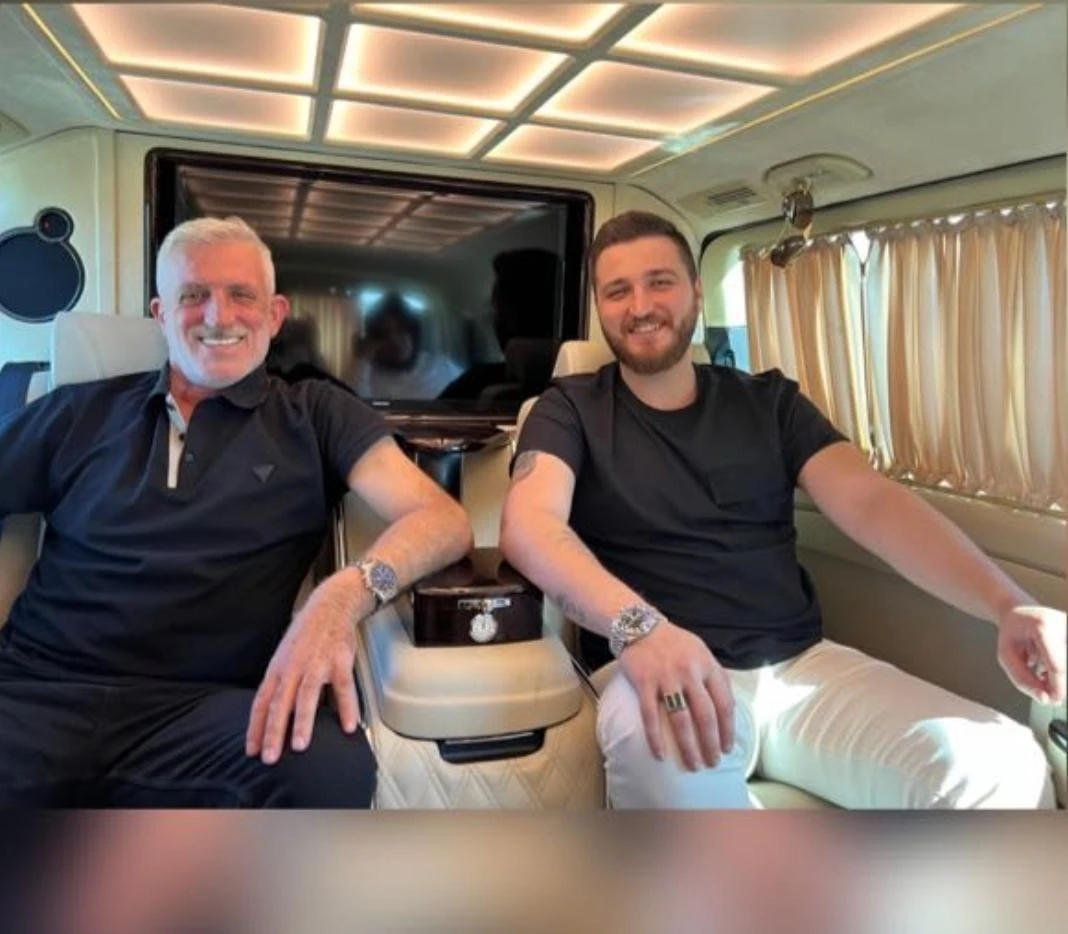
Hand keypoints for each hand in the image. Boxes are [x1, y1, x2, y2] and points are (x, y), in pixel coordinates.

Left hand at [245, 580, 361, 764]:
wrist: (330, 605)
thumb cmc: (306, 634)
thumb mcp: (285, 656)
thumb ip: (280, 684)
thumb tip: (274, 714)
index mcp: (277, 669)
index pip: (261, 702)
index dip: (255, 727)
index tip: (251, 751)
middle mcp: (293, 668)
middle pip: (280, 703)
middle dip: (273, 732)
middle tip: (269, 757)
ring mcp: (317, 664)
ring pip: (307, 697)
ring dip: (303, 722)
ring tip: (300, 746)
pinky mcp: (340, 661)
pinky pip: (344, 689)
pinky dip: (347, 708)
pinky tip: (348, 727)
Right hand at [618, 621, 734, 770]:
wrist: (639, 625)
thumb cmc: (673, 642)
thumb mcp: (700, 652)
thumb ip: (713, 675)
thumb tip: (726, 707)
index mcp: (707, 665)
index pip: (724, 703)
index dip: (728, 729)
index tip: (727, 748)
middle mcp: (689, 672)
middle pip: (705, 716)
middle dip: (711, 744)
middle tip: (712, 763)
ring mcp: (666, 677)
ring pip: (681, 720)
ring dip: (688, 746)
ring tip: (693, 765)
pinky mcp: (644, 682)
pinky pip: (651, 715)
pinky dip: (655, 738)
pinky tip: (660, 755)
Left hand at [996, 604, 1066, 705]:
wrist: (1020, 610)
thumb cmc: (1012, 632)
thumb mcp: (1006, 656)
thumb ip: (1022, 679)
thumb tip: (1044, 699)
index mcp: (1043, 627)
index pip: (1057, 666)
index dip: (1056, 688)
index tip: (1051, 700)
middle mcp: (1063, 625)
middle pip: (1066, 668)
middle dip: (1056, 684)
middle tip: (1040, 684)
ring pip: (1067, 666)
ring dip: (1057, 677)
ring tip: (1041, 672)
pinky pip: (1067, 661)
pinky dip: (1060, 671)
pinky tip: (1048, 668)